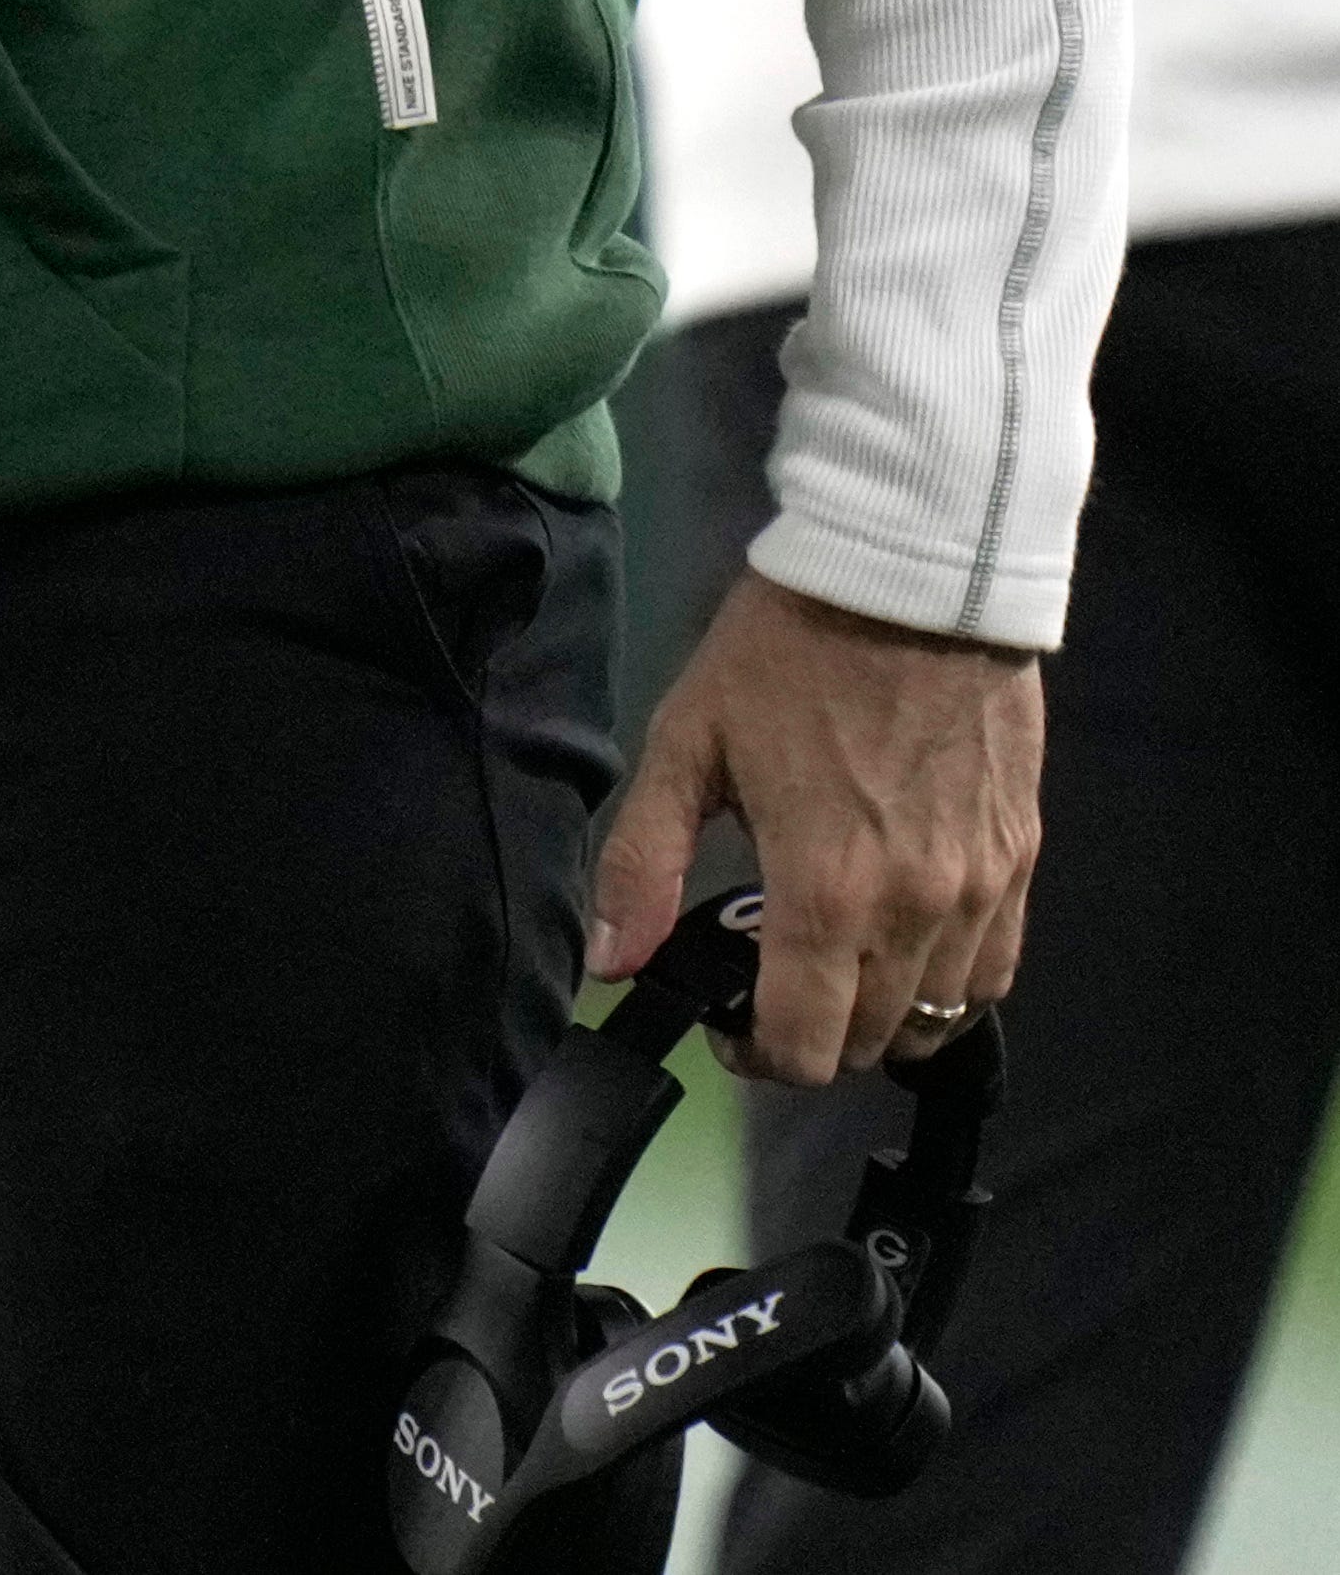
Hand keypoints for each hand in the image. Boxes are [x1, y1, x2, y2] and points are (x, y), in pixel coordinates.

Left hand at [592, 567, 1040, 1083]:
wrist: (912, 579)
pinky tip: (903, 939)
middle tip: (768, 976)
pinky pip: (994, 970)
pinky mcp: (1021, 861)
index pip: (806, 1044)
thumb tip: (612, 961)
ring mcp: (980, 890)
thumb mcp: (686, 743)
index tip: (725, 1022)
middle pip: (872, 1042)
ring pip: (938, 1017)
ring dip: (882, 1013)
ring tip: (833, 957)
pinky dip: (947, 981)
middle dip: (813, 1032)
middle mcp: (915, 910)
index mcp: (825, 890)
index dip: (756, 1055)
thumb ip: (644, 862)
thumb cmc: (784, 655)